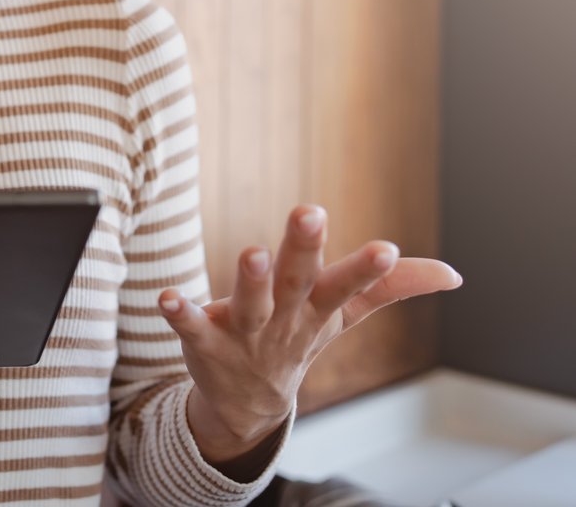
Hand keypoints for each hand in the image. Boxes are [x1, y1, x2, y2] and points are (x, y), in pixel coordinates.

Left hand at [159, 205, 462, 464]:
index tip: (385, 248)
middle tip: (308, 213)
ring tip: (252, 251)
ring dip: (250, 280)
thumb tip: (452, 274)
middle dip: (303, 249)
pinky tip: (164, 296)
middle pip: (295, 281)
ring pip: (249, 303)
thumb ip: (389, 288)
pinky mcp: (204, 340)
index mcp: (316, 307)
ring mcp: (244, 332)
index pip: (346, 286)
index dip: (367, 269)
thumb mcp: (342, 316)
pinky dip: (178, 312)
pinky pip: (190, 325)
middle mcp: (283, 318)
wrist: (249, 403)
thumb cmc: (296, 338)